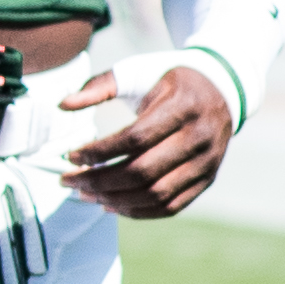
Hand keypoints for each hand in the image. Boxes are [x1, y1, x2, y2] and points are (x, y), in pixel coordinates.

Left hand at [56, 59, 237, 217]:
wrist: (222, 89)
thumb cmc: (170, 80)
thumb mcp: (137, 72)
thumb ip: (99, 86)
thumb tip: (62, 104)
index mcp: (182, 105)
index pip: (136, 138)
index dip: (100, 151)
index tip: (71, 156)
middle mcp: (200, 136)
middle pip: (144, 170)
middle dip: (100, 180)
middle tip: (69, 181)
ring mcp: (207, 162)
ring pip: (156, 194)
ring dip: (115, 199)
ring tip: (85, 195)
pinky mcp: (208, 179)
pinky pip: (171, 206)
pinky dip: (139, 211)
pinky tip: (111, 205)